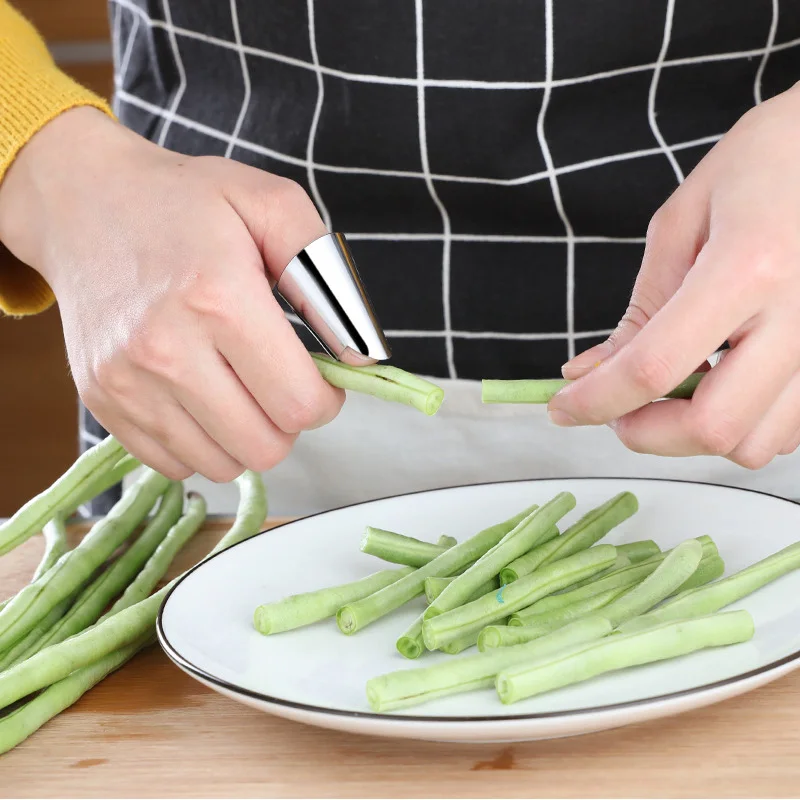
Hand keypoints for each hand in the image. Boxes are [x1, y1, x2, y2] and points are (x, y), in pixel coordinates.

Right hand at [0, 108, 343, 480]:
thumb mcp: (271, 205)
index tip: (319, 380)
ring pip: (222, 464)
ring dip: (245, 436)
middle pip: (264, 447)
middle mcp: (166, 349)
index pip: (298, 404)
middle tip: (278, 383)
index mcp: (219, 298)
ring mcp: (128, 382)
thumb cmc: (184, 202)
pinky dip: (200, 442)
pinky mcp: (102, 401)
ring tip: (238, 386)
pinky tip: (200, 397)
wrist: (84, 201)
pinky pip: (174, 463)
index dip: (325, 400)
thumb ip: (328, 279)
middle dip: (288, 422)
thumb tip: (358, 356)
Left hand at [550, 85, 799, 469]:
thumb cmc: (763, 166)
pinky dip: (740, 428)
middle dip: (646, 434)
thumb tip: (587, 374)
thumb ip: (639, 311)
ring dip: (695, 436)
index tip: (563, 408)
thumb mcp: (681, 224)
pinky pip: (787, 432)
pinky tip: (719, 388)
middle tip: (618, 410)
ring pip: (755, 445)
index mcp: (747, 267)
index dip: (596, 401)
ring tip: (672, 393)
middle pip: (713, 427)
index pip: (654, 367)